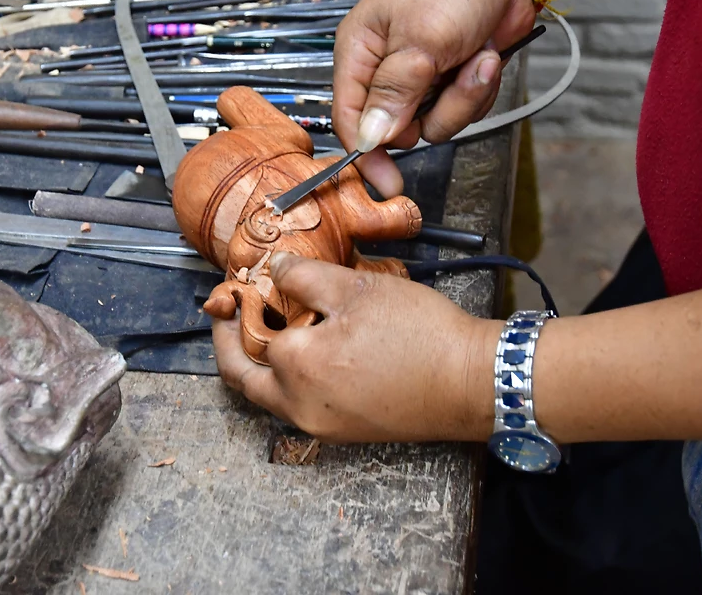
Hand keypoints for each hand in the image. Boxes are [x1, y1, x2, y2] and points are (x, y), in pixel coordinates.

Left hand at [211, 252, 503, 442]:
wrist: (470, 382)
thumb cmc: (420, 335)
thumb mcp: (357, 288)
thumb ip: (305, 276)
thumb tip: (277, 269)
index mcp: (297, 368)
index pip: (246, 334)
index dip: (238, 305)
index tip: (235, 287)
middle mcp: (300, 406)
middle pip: (246, 378)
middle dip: (232, 345)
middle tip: (231, 317)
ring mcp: (322, 424)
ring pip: (272, 395)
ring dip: (264, 364)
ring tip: (274, 328)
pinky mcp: (345, 431)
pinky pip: (301, 405)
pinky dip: (293, 379)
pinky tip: (313, 351)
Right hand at [333, 0, 536, 197]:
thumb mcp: (421, 41)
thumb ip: (393, 93)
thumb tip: (369, 137)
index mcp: (360, 49)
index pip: (349, 115)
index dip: (367, 151)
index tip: (387, 182)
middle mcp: (385, 66)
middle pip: (398, 127)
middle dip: (433, 109)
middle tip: (450, 75)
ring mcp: (420, 76)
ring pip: (435, 122)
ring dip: (463, 96)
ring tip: (475, 57)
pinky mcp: (450, 80)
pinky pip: (460, 111)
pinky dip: (478, 89)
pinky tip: (484, 57)